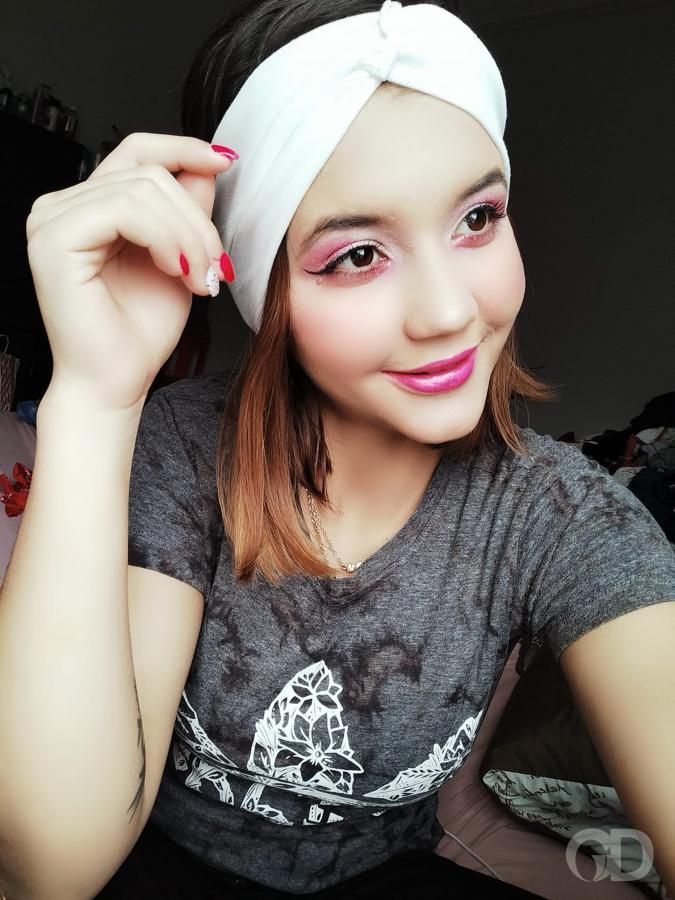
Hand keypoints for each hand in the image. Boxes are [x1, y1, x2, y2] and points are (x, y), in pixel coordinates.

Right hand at [25, 132, 234, 412]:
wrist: (116, 384)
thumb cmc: (140, 333)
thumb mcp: (180, 259)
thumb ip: (187, 211)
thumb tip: (206, 164)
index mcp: (89, 207)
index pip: (136, 152)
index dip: (182, 149)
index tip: (224, 162)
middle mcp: (63, 206)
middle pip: (148, 172)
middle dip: (197, 219)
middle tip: (216, 268)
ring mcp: (52, 219)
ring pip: (142, 189)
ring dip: (187, 236)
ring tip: (200, 279)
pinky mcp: (54, 239)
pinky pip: (125, 211)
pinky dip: (164, 238)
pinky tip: (176, 271)